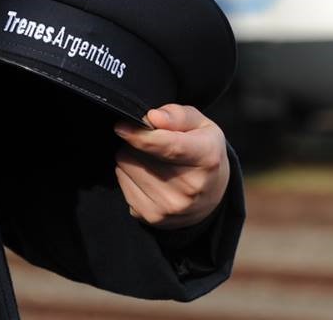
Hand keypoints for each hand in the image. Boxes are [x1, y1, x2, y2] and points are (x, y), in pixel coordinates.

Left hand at [113, 103, 229, 229]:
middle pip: (140, 155)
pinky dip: (129, 175)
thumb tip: (152, 117)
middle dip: (138, 141)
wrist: (211, 197)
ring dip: (132, 157)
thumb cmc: (204, 153)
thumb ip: (178, 116)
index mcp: (207, 158)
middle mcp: (189, 188)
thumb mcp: (202, 125)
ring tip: (151, 159)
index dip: (141, 136)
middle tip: (152, 142)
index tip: (121, 126)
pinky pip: (122, 185)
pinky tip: (147, 175)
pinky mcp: (151, 217)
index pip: (170, 147)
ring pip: (126, 167)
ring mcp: (169, 206)